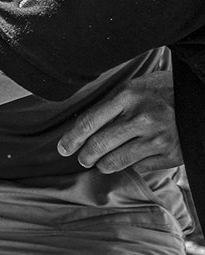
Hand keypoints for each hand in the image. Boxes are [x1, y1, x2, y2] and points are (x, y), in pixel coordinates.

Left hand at [56, 75, 181, 174]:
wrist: (201, 98)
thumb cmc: (165, 92)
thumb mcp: (137, 87)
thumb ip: (112, 104)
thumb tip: (81, 127)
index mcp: (128, 96)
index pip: (88, 123)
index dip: (71, 139)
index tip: (63, 148)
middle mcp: (142, 118)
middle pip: (97, 146)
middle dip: (85, 156)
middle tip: (83, 158)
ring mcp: (158, 138)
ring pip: (114, 162)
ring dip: (103, 165)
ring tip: (103, 161)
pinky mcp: (171, 155)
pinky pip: (139, 167)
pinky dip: (133, 165)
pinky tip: (135, 156)